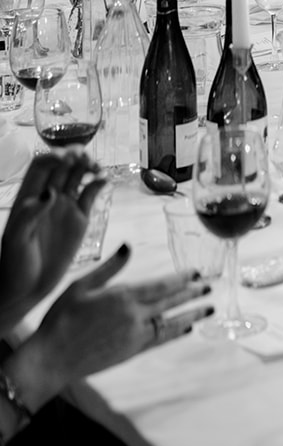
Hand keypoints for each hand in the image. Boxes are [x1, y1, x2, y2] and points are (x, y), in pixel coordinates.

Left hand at [0, 153, 108, 332]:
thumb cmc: (14, 265)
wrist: (27, 289)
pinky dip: (99, 184)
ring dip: (89, 167)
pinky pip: (91, 194)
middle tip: (87, 160)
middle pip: (63, 166)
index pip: (41, 166)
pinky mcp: (80, 219)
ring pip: (78, 176)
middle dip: (75, 157)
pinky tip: (104, 180)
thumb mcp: (16, 239)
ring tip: (98, 169)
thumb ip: (31, 214)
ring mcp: (65, 207)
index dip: (54, 156)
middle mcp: (48, 198)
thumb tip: (50, 192)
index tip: (67, 158)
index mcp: (28, 198)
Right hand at [8, 246, 212, 406]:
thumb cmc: (60, 320)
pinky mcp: (133, 351)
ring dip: (192, 314)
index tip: (197, 273)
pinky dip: (176, 333)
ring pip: (172, 322)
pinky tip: (187, 328)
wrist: (51, 358)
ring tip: (209, 309)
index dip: (182, 279)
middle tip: (210, 288)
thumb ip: (109, 268)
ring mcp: (136, 335)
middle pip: (171, 302)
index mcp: (122, 296)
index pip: (161, 285)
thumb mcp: (80, 286)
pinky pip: (162, 340)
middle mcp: (134, 315)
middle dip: (193, 294)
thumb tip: (128, 247)